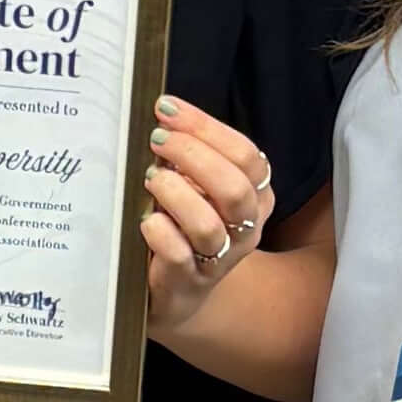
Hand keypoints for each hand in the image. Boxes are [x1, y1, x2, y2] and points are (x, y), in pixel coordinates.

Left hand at [138, 97, 272, 335]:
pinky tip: (146, 219)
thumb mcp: (199, 187)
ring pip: (209, 225)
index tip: (167, 109)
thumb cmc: (186, 226)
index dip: (205, 128)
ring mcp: (219, 259)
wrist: (179, 291)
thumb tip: (161, 115)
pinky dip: (160, 232)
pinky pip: (179, 255)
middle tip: (157, 140)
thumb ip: (190, 156)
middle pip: (235, 188)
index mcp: (256, 196)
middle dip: (193, 155)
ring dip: (176, 194)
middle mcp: (246, 228)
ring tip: (151, 178)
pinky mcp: (188, 281)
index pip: (245, 155)